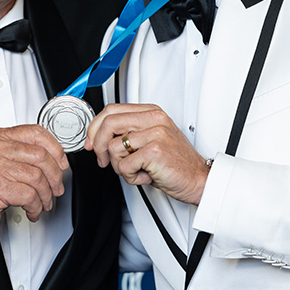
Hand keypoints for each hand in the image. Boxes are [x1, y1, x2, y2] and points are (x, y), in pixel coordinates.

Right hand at [0, 125, 68, 243]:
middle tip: (56, 188)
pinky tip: (33, 211)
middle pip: (40, 156)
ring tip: (44, 203)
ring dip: (46, 196)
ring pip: (36, 178)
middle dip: (55, 176)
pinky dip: (36, 207)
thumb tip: (56, 158)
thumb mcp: (1, 162)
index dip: (55, 149)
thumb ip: (23, 154)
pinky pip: (29, 196)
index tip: (62, 163)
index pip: (35, 133)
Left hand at [85, 103, 208, 204]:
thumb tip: (98, 136)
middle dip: (97, 145)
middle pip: (108, 123)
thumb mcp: (153, 139)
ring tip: (136, 170)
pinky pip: (124, 165)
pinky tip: (144, 176)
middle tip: (103, 160)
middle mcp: (154, 119)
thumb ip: (130, 132)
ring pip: (113, 147)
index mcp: (151, 112)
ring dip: (119, 166)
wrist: (199, 179)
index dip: (94, 127)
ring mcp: (155, 133)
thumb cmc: (176, 163)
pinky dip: (130, 177)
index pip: (111, 110)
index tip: (90, 142)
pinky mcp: (154, 151)